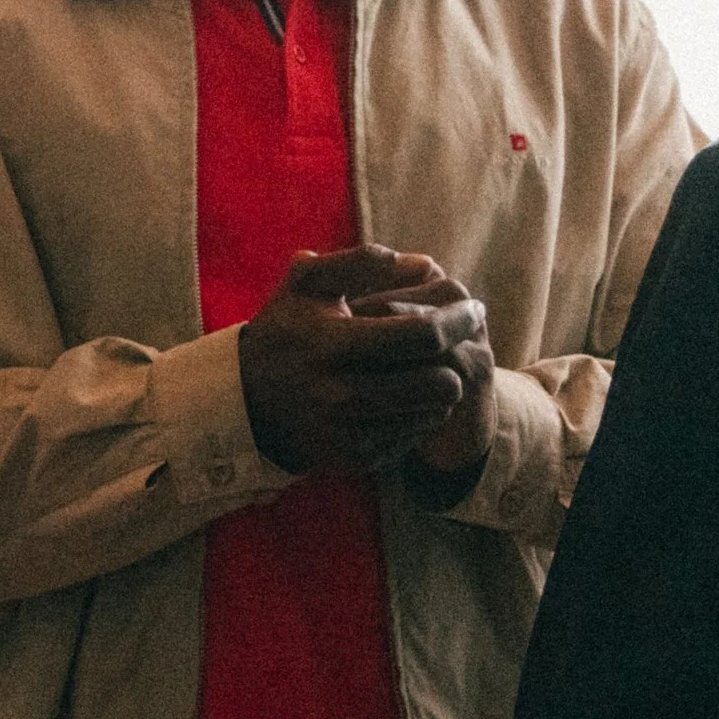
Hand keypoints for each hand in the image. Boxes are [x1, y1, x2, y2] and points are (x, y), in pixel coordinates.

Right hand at [238, 246, 487, 476]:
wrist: (244, 400)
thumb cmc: (285, 332)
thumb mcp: (306, 285)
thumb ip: (358, 262)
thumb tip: (416, 261)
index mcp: (331, 345)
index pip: (420, 335)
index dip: (457, 319)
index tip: (473, 309)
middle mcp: (339, 394)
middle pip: (438, 383)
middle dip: (456, 357)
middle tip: (458, 341)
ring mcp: (348, 431)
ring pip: (433, 412)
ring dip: (440, 387)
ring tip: (428, 368)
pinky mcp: (355, 458)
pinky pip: (414, 436)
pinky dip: (418, 413)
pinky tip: (403, 396)